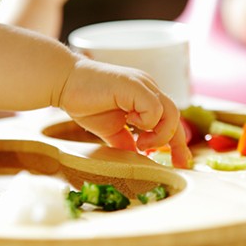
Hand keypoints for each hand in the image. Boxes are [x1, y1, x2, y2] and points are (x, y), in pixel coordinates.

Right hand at [58, 58, 192, 168]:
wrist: (64, 83)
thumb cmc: (85, 102)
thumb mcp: (110, 129)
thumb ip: (125, 141)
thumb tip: (136, 158)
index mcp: (145, 97)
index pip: (170, 120)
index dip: (178, 143)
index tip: (181, 162)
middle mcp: (148, 88)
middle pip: (176, 117)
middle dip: (177, 143)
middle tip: (171, 161)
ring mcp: (143, 85)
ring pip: (171, 113)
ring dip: (159, 134)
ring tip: (141, 142)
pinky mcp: (134, 85)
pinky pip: (154, 108)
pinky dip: (147, 122)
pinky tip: (129, 122)